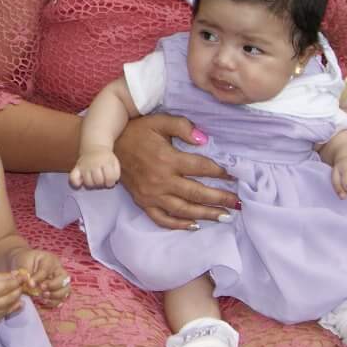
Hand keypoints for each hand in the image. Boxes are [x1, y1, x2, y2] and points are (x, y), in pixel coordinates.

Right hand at [0, 271, 24, 324]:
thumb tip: (17, 275)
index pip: (6, 286)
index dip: (17, 281)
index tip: (24, 276)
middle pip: (9, 298)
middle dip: (18, 290)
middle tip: (24, 283)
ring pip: (8, 308)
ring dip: (17, 299)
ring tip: (20, 291)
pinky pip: (3, 315)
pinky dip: (11, 308)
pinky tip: (17, 303)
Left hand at [9, 248, 71, 309]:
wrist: (28, 263)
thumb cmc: (27, 261)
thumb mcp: (24, 262)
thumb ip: (26, 272)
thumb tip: (29, 284)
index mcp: (50, 260)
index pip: (47, 269)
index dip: (39, 278)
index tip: (30, 284)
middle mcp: (59, 270)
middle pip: (64, 279)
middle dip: (53, 287)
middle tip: (41, 291)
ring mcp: (61, 281)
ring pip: (66, 290)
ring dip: (55, 296)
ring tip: (43, 298)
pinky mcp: (59, 291)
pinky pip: (62, 299)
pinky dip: (54, 303)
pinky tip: (44, 303)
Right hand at [69, 146, 121, 190]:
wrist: (94, 147)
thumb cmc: (106, 159)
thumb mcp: (115, 163)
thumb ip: (116, 174)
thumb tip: (112, 183)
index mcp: (106, 162)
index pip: (109, 178)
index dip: (111, 182)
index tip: (110, 181)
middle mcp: (94, 164)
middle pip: (98, 181)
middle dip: (102, 184)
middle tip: (102, 181)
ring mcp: (84, 166)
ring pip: (88, 182)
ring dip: (92, 185)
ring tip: (94, 181)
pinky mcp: (77, 168)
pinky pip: (73, 178)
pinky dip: (75, 183)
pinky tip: (80, 184)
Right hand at [116, 112, 236, 228]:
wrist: (108, 147)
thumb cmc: (137, 132)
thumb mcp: (159, 121)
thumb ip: (183, 126)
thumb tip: (204, 139)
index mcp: (167, 159)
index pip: (201, 168)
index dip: (220, 172)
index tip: (234, 175)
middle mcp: (161, 180)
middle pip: (197, 193)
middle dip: (220, 198)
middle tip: (237, 202)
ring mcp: (151, 195)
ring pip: (183, 210)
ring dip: (206, 214)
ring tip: (224, 216)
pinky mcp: (143, 203)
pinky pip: (163, 219)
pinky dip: (179, 225)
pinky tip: (194, 225)